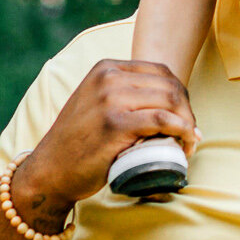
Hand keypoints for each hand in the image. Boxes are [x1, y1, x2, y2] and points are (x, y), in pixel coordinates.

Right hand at [8, 60, 198, 223]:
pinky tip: (186, 141)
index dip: (180, 94)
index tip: (184, 117)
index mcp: (106, 68)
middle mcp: (108, 78)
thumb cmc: (77, 143)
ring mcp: (110, 99)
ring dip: (187, 122)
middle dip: (187, 109)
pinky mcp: (115, 124)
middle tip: (190, 134)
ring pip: (169, 100)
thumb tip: (165, 98)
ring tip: (188, 142)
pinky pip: (161, 119)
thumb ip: (120, 92)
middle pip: (169, 85)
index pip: (161, 71)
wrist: (49, 171)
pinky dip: (181, 129)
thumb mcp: (95, 102)